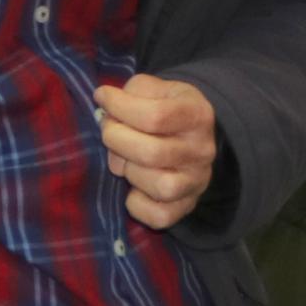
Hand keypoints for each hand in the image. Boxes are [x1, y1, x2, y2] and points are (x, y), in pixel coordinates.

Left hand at [95, 73, 217, 229]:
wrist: (191, 137)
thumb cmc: (166, 109)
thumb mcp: (156, 89)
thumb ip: (132, 93)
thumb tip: (107, 109)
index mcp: (198, 115)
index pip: (155, 116)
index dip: (120, 108)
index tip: (103, 98)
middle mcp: (202, 150)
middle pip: (152, 153)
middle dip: (117, 140)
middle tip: (110, 132)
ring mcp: (197, 181)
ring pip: (160, 186)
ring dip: (130, 172)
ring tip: (126, 160)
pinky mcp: (187, 206)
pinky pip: (160, 216)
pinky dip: (137, 205)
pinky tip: (133, 186)